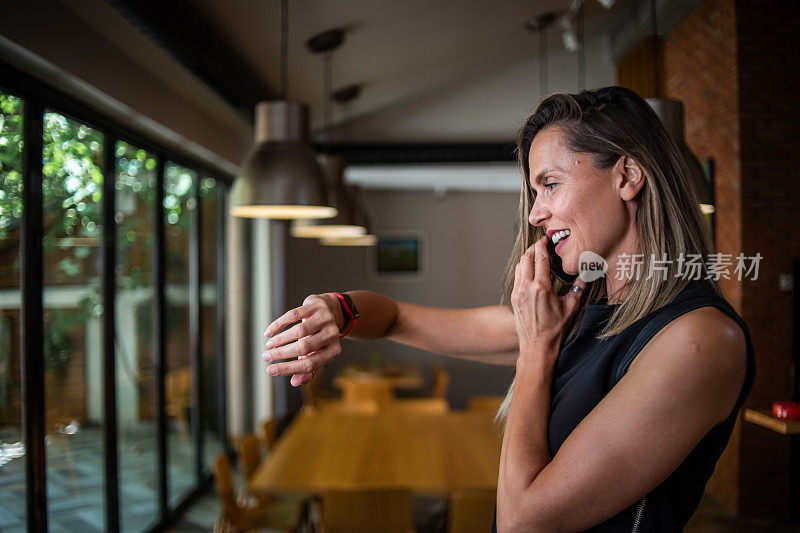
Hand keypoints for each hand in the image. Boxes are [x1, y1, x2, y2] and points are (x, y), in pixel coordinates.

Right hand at [263, 293, 343, 386]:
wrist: (332, 310)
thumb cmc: (320, 338)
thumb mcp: (317, 354)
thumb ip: (308, 370)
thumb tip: (294, 383)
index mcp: (334, 351)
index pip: (310, 364)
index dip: (288, 368)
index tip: (270, 370)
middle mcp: (332, 335)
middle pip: (304, 347)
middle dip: (282, 354)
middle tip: (266, 357)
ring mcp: (326, 318)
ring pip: (299, 331)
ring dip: (280, 339)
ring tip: (268, 345)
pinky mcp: (316, 305)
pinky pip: (294, 315)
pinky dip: (279, 324)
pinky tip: (269, 332)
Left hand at [510, 236, 586, 361]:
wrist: (537, 346)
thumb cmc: (555, 330)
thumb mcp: (571, 307)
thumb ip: (579, 288)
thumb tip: (587, 274)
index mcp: (541, 288)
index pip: (540, 258)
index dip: (542, 245)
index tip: (546, 238)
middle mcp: (526, 288)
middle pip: (526, 258)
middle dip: (533, 248)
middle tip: (541, 243)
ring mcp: (518, 293)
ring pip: (519, 266)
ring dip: (526, 257)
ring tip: (536, 254)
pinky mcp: (514, 298)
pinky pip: (516, 276)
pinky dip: (522, 268)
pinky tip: (529, 269)